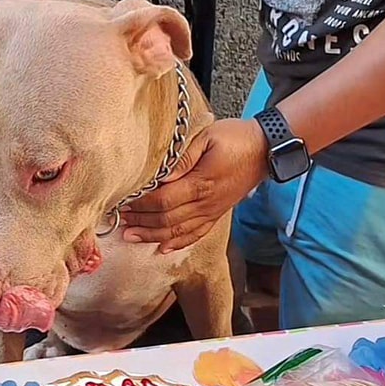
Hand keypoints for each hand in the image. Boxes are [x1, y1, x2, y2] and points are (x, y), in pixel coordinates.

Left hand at [121, 118, 268, 251]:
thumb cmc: (236, 138)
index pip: (163, 200)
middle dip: (141, 222)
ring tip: (130, 235)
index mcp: (201, 183)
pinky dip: (178, 243)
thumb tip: (159, 175)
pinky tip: (162, 248)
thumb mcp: (207, 137)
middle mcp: (206, 203)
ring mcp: (212, 211)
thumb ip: (182, 158)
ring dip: (152, 235)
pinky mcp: (217, 214)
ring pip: (178, 231)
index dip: (141, 205)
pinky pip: (196, 234)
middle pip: (166, 220)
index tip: (123, 202)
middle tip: (118, 221)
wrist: (266, 149)